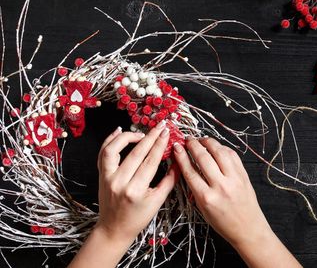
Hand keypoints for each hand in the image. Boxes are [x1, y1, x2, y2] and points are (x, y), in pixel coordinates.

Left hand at [69, 122, 175, 267]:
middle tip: (160, 126)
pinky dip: (110, 140)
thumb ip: (169, 180)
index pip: (150, 161)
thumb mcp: (158, 202)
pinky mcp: (100, 175)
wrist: (113, 229)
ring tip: (141, 133)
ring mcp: (107, 178)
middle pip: (136, 152)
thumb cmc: (137, 218)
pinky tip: (119, 131)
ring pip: (114, 149)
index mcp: (136, 190)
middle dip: (150, 136)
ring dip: (128, 136)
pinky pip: (103, 153)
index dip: (159, 144)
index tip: (167, 133)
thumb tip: (177, 160)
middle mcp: (120, 182)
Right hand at [173, 138, 300, 267]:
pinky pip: (232, 155)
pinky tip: (216, 147)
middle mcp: (220, 186)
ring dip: (208, 142)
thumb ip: (195, 188)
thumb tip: (187, 167)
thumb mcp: (202, 209)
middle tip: (188, 140)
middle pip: (203, 158)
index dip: (181, 156)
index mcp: (207, 198)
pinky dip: (223, 148)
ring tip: (201, 140)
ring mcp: (234, 179)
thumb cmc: (224, 223)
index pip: (190, 171)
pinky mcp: (243, 175)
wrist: (248, 228)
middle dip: (193, 145)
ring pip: (219, 152)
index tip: (176, 147)